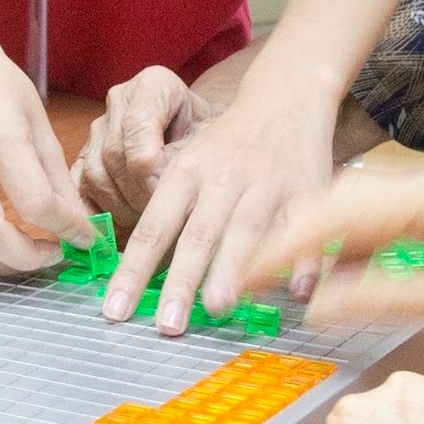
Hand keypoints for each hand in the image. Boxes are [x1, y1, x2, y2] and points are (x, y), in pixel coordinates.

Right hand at [74, 65, 199, 229]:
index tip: (166, 194)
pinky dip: (96, 215)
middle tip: (161, 222)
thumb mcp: (210, 142)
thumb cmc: (208, 137)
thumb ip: (185, 160)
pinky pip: (79, 189)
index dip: (149, 166)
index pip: (138, 125)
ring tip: (147, 227)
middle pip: (114, 155)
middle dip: (137, 195)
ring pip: (95, 175)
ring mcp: (97, 129)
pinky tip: (117, 233)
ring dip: (119, 209)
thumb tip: (159, 193)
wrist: (198, 134)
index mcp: (153, 85)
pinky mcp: (84, 156)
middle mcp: (119, 101)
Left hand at [98, 84, 339, 333]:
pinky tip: (295, 294)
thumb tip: (135, 275)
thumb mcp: (187, 165)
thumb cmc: (227, 146)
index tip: (116, 311)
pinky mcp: (307, 192)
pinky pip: (302, 230)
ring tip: (216, 308)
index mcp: (186, 175)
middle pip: (199, 235)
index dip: (133, 270)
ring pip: (247, 231)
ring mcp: (266, 186)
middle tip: (167, 323)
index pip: (152, 228)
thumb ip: (167, 215)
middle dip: (181, 281)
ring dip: (232, 271)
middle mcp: (222, 180)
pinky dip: (302, 261)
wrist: (284, 100)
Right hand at [254, 154, 423, 341]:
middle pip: (343, 200)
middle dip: (294, 238)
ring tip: (280, 278)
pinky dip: (356, 246)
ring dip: (322, 241)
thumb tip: (318, 303)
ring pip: (363, 208)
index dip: (286, 244)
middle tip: (249, 277)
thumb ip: (386, 298)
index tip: (246, 272)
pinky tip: (335, 275)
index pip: (339, 211)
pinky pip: (390, 221)